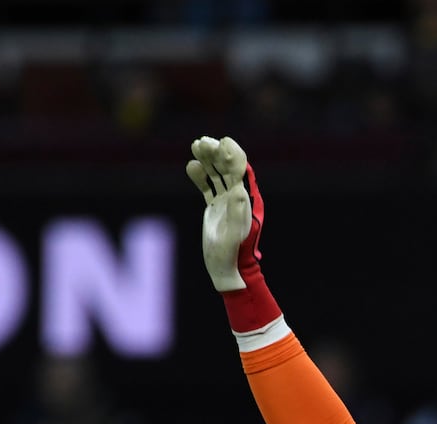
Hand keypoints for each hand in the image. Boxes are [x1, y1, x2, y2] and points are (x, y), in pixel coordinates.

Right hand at [186, 136, 262, 291]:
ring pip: (216, 174)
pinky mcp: (214, 207)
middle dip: (216, 153)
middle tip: (202, 142)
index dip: (233, 155)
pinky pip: (207, 187)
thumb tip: (239, 190)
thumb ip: (237, 212)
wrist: (225, 268)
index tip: (222, 142)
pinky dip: (199, 176)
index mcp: (245, 200)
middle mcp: (237, 197)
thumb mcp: (235, 234)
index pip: (241, 171)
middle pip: (227, 168)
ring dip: (207, 160)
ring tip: (196, 145)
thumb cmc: (232, 253)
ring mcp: (225, 201)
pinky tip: (191, 166)